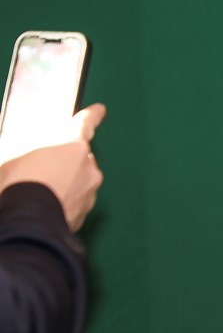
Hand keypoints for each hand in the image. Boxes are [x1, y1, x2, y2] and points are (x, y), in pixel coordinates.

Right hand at [0, 103, 105, 230]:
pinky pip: (74, 203)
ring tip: (38, 190)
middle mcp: (88, 168)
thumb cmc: (16, 183)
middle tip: (40, 168)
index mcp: (72, 145)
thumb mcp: (12, 154)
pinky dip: (63, 202)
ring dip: (63, 183)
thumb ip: (26, 147)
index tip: (100, 110)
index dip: (91, 115)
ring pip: (78, 182)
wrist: (27, 222)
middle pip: (79, 157)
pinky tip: (43, 206)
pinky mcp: (84, 215)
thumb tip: (29, 151)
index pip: (84, 124)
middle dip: (64, 161)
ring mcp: (89, 193)